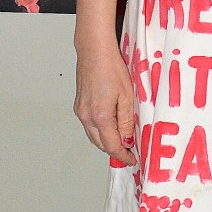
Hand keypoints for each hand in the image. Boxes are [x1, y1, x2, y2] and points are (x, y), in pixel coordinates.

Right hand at [74, 39, 136, 163]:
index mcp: (100, 116)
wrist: (94, 52)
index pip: (112, 146)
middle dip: (115, 151)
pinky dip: (100, 132)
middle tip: (130, 152)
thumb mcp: (127, 96)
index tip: (133, 159)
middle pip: (101, 145)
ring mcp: (80, 112)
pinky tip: (111, 127)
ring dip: (107, 142)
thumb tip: (127, 140)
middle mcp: (86, 116)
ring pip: (94, 137)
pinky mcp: (78, 106)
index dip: (124, 156)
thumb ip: (127, 122)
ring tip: (123, 141)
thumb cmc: (112, 68)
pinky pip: (89, 126)